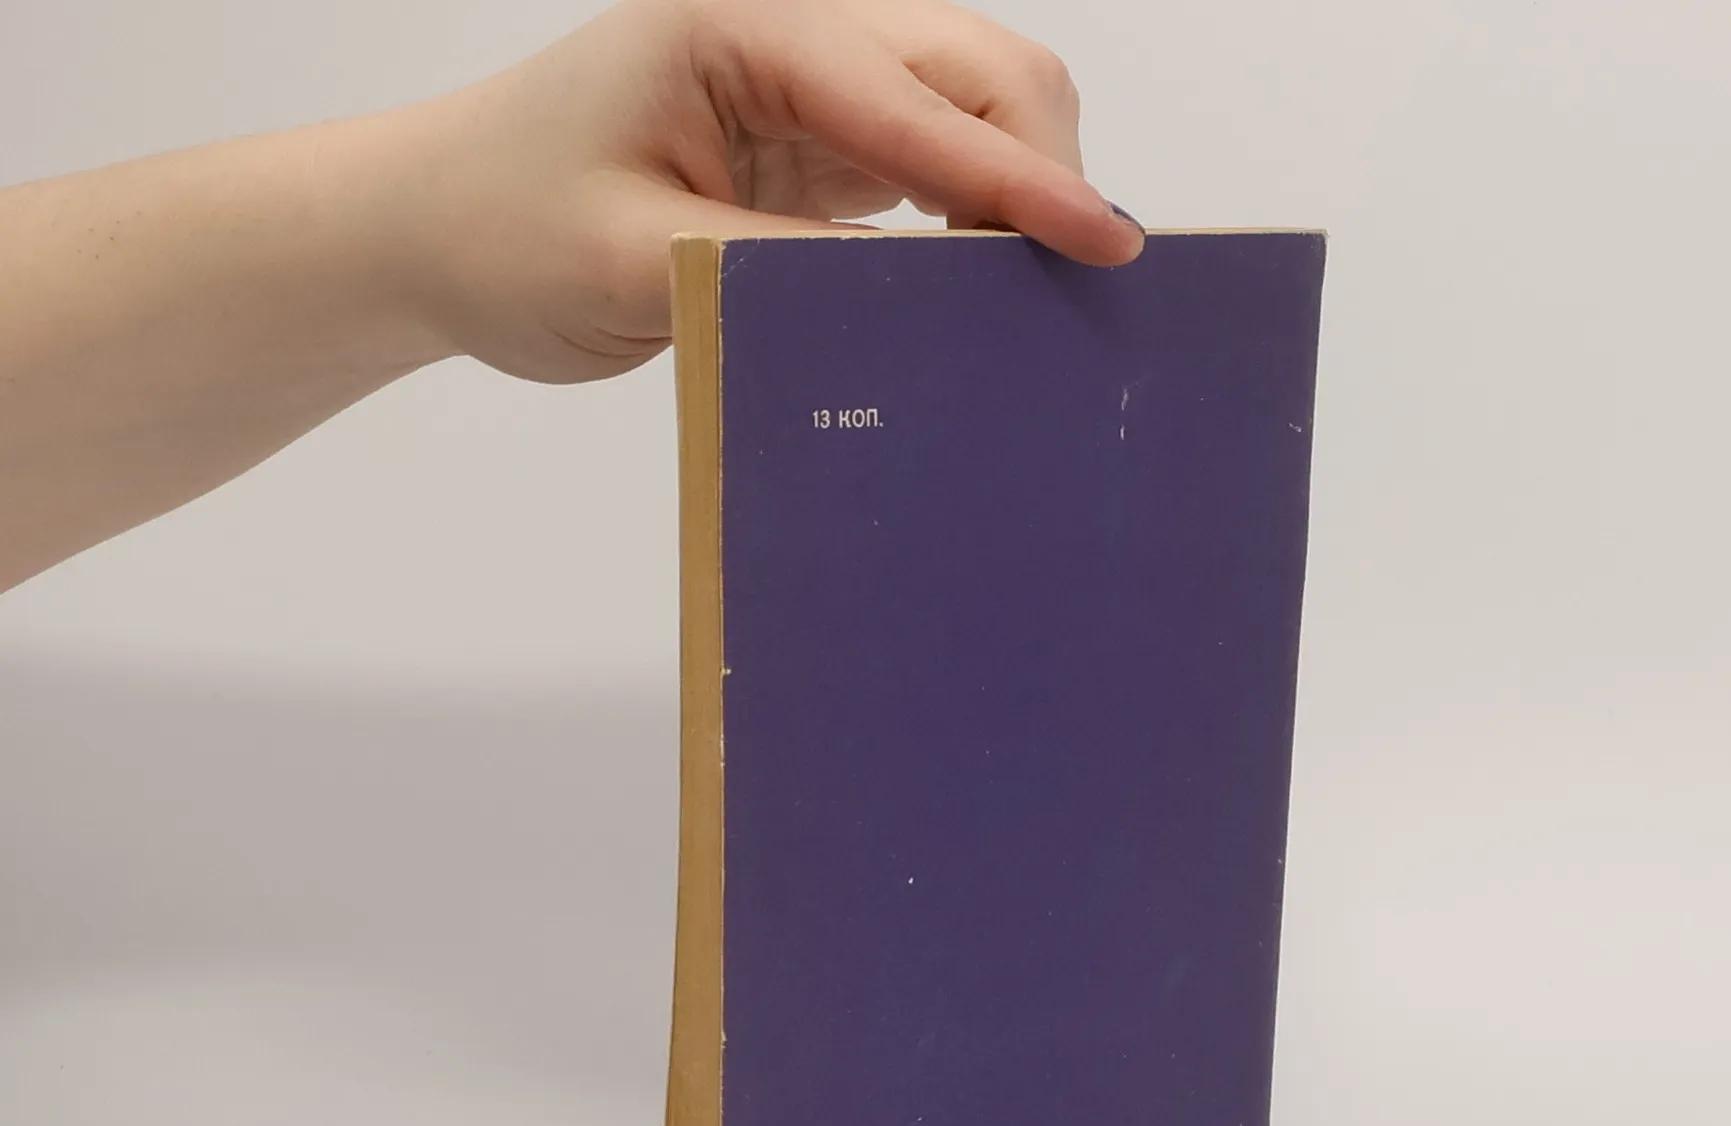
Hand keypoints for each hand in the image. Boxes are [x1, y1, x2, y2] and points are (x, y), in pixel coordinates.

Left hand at [377, 0, 1141, 381]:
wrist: (435, 234)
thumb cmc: (506, 232)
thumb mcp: (641, 266)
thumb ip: (785, 275)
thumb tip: (928, 303)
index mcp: (742, 24)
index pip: (915, 102)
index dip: (1018, 179)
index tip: (1103, 242)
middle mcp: (792, 32)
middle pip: (976, 69)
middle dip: (1040, 165)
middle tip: (1069, 286)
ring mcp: (810, 87)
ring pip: (970, 111)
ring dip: (1016, 189)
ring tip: (1030, 293)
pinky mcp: (816, 148)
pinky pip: (933, 170)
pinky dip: (976, 220)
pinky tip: (982, 284)